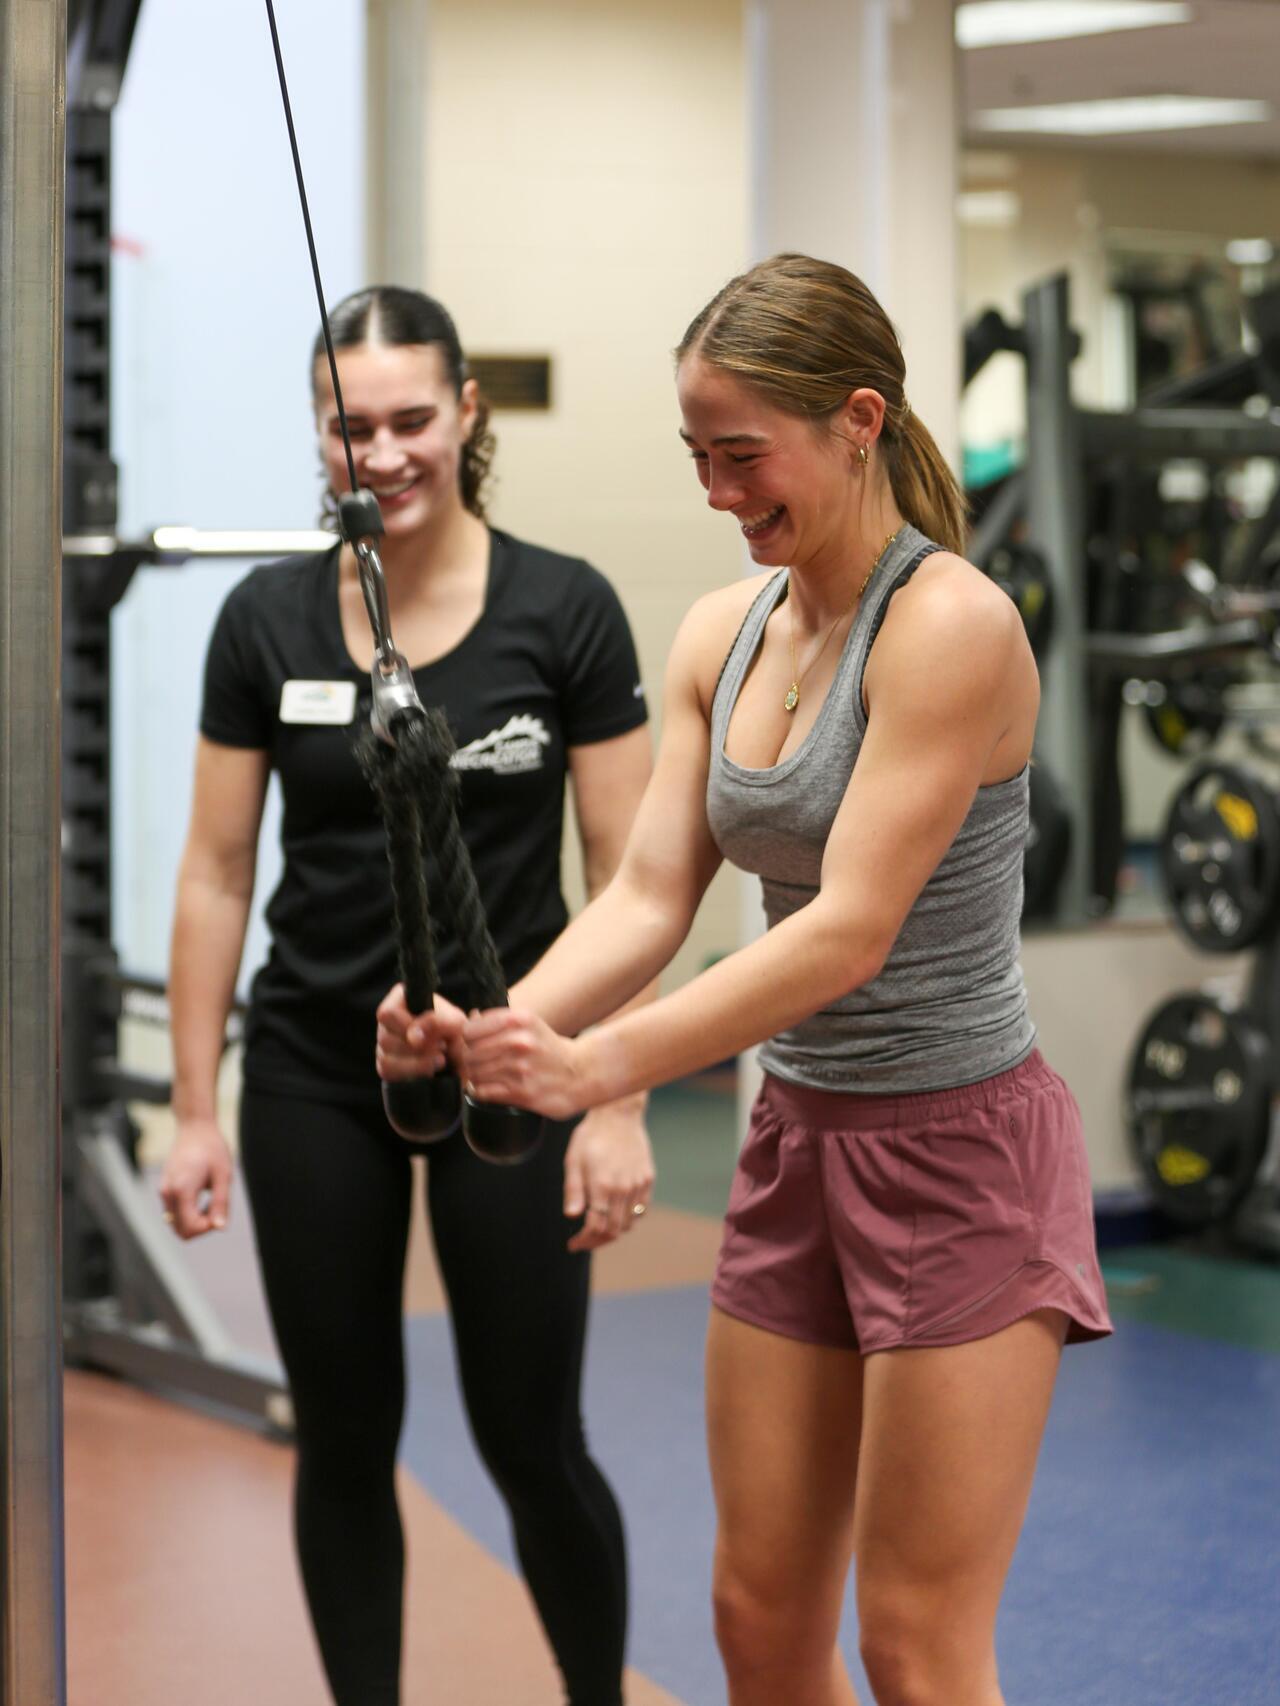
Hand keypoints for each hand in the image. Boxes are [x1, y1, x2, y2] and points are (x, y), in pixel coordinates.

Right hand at [159, 1117, 233, 1239]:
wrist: (195, 1128)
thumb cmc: (212, 1148)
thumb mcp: (223, 1175)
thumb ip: (221, 1203)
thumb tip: (220, 1228)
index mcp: (182, 1191)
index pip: (190, 1228)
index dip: (208, 1227)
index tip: (221, 1212)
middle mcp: (167, 1194)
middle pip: (180, 1230)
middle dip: (201, 1227)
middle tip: (217, 1209)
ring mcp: (164, 1191)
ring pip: (176, 1223)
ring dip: (195, 1220)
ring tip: (211, 1201)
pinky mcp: (165, 1188)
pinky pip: (174, 1212)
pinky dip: (188, 1213)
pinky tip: (202, 1197)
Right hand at [376, 984, 466, 1080]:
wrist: (458, 1054)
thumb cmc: (455, 1030)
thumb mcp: (454, 1021)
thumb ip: (436, 1022)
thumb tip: (413, 1037)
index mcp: (400, 1000)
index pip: (388, 1013)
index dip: (408, 1027)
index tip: (436, 1036)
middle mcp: (386, 1021)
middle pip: (385, 1037)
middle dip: (417, 1048)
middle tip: (442, 1048)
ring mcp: (382, 1044)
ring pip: (386, 1057)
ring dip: (416, 1063)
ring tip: (440, 1059)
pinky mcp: (384, 1064)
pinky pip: (388, 1072)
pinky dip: (411, 1073)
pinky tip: (429, 1070)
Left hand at [460, 1006, 589, 1122]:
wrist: (580, 1073)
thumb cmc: (549, 1048)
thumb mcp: (529, 1023)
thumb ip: (498, 1021)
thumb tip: (469, 1018)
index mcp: (519, 1020)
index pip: (470, 1030)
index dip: (466, 1040)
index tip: (471, 1046)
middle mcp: (519, 1042)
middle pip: (469, 1054)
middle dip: (468, 1061)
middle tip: (475, 1065)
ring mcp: (520, 1068)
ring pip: (474, 1074)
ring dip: (475, 1078)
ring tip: (486, 1076)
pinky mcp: (522, 1092)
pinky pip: (484, 1092)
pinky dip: (481, 1091)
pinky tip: (491, 1088)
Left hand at [564, 1104, 654, 1250]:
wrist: (619, 1114)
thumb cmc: (591, 1135)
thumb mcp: (573, 1160)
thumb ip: (573, 1190)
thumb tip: (572, 1216)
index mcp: (602, 1185)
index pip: (595, 1227)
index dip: (583, 1241)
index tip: (573, 1245)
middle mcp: (623, 1189)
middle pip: (612, 1231)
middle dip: (596, 1241)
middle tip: (583, 1241)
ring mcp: (638, 1185)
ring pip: (628, 1224)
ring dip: (612, 1232)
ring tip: (598, 1229)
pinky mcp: (648, 1180)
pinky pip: (641, 1211)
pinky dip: (628, 1219)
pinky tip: (616, 1215)